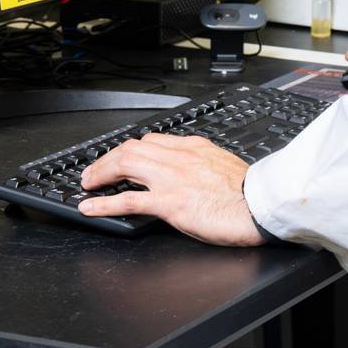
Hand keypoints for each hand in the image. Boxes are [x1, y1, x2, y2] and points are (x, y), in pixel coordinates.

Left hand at [77, 134, 263, 245]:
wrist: (260, 206)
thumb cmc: (248, 193)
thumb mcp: (222, 166)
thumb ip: (202, 165)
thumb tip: (191, 174)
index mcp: (193, 147)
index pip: (151, 140)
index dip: (129, 150)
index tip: (120, 158)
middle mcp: (179, 157)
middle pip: (131, 148)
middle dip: (107, 159)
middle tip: (94, 171)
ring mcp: (171, 178)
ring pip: (124, 164)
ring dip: (100, 173)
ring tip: (87, 184)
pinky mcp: (169, 202)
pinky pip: (128, 199)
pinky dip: (104, 202)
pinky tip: (89, 207)